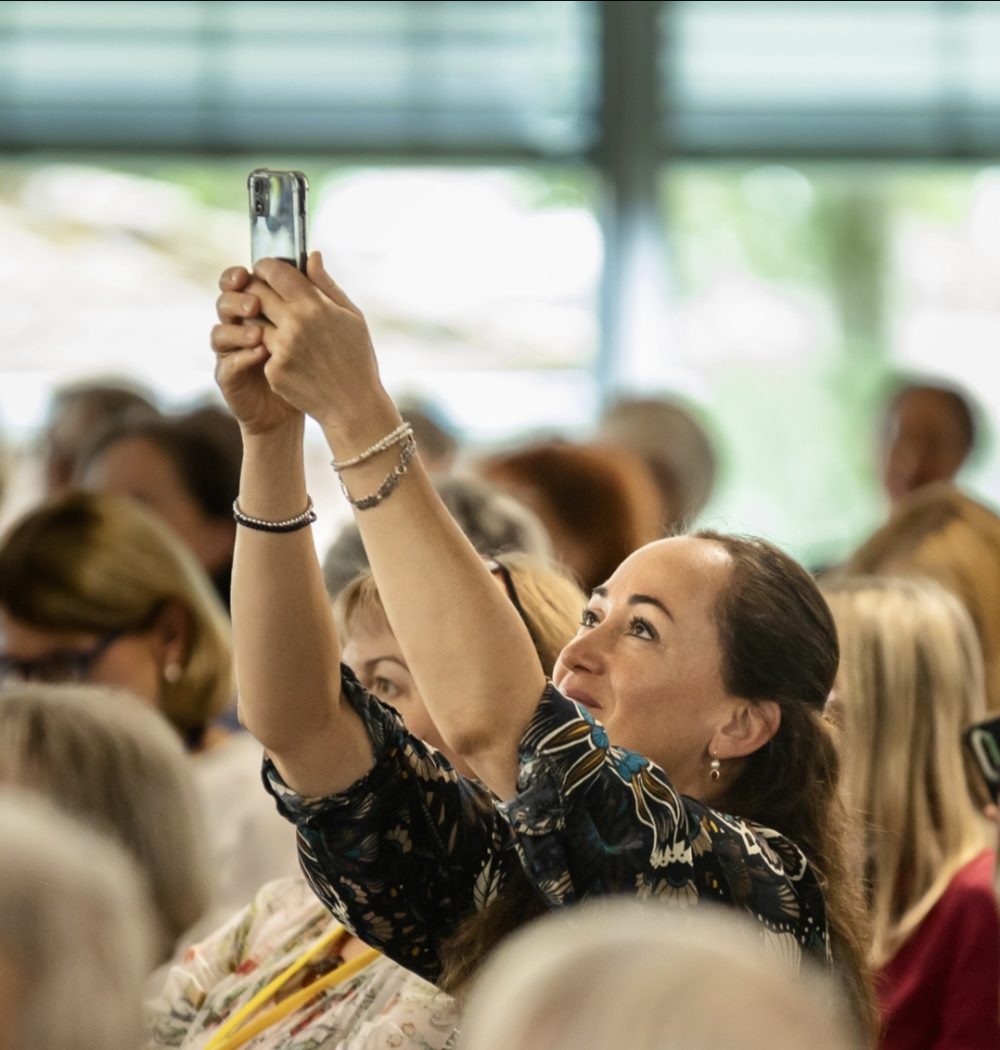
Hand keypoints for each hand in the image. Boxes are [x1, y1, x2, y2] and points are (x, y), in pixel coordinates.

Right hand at [211, 266, 301, 435]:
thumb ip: (315, 290)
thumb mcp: (319, 323)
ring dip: (237, 329)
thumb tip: (314, 255)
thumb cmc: (313, 360)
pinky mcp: (230, 377)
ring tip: (259, 333)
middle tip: (255, 304)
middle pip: (225, 303)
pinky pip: (227, 363)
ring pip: (220, 332)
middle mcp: (240, 327)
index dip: (239, 276)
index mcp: (257, 309)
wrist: (310, 404)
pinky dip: (241, 356)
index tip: (251, 271)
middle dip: (237, 299)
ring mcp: (232, 352)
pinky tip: (260, 354)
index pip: (241, 284)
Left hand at [247, 253, 384, 432]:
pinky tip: (286, 355)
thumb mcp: (352, 317)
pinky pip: (261, 349)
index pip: (275, 271)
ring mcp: (281, 349)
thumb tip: (311, 256)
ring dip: (258, 319)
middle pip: (256, 292)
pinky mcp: (273, 370)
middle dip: (255, 289)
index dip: (266, 266)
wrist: (354, 405)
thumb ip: (326, 285)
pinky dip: (268, 348)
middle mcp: (294, 324)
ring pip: (253, 321)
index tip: (266, 269)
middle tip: (260, 293)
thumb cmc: (357, 358)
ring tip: (273, 325)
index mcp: (315, 306)